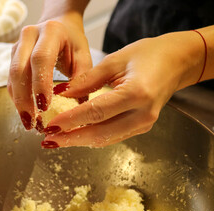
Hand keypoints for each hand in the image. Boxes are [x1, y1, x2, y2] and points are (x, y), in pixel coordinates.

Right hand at [7, 12, 91, 129]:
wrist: (59, 26)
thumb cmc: (73, 42)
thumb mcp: (83, 56)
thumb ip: (82, 79)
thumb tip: (76, 108)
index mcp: (50, 31)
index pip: (40, 58)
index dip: (40, 84)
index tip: (44, 107)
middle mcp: (29, 36)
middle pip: (19, 70)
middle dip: (24, 99)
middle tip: (32, 122)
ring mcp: (17, 46)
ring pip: (12, 78)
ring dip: (19, 103)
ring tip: (30, 123)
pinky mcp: (12, 57)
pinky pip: (11, 81)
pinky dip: (18, 99)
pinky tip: (27, 114)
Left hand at [42, 31, 204, 147]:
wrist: (176, 62)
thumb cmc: (148, 55)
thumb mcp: (114, 60)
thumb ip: (86, 79)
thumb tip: (61, 94)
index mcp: (136, 93)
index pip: (95, 112)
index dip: (70, 121)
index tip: (50, 125)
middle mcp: (142, 114)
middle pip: (100, 133)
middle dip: (71, 139)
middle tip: (48, 140)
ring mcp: (144, 124)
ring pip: (105, 139)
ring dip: (79, 141)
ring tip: (57, 139)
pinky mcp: (141, 128)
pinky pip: (113, 136)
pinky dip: (92, 137)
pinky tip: (75, 135)